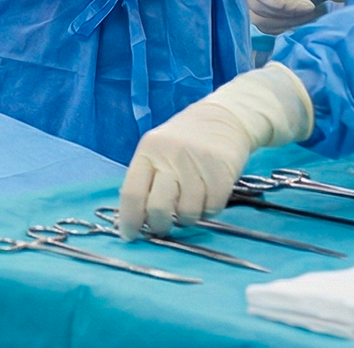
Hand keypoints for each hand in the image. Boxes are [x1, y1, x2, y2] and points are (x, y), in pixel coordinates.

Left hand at [117, 63, 312, 237]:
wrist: (224, 118)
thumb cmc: (184, 140)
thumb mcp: (158, 151)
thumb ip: (147, 179)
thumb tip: (134, 218)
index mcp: (148, 151)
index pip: (132, 193)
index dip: (129, 220)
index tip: (129, 236)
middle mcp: (170, 156)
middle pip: (158, 208)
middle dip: (158, 225)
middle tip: (162, 227)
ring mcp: (197, 163)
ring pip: (187, 212)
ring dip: (186, 219)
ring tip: (187, 207)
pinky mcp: (222, 171)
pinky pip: (212, 208)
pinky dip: (208, 211)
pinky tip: (206, 199)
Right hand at [240, 0, 348, 33]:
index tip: (306, 4)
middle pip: (255, 5)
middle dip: (286, 12)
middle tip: (313, 8)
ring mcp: (257, 0)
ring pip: (260, 21)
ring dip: (289, 22)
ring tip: (314, 13)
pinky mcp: (266, 15)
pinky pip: (270, 29)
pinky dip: (290, 27)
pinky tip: (307, 17)